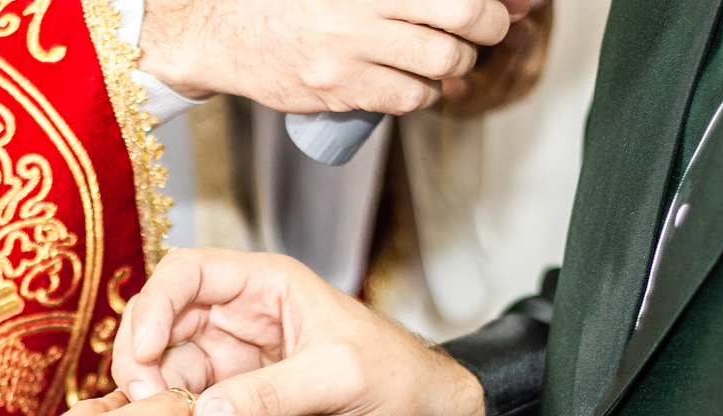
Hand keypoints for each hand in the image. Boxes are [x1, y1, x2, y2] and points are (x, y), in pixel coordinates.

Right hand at [110, 248, 485, 415]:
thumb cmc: (399, 377)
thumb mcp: (341, 375)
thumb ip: (274, 393)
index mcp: (265, 287)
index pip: (186, 273)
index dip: (155, 305)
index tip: (146, 349)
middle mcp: (240, 321)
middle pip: (161, 323)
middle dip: (142, 358)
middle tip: (141, 402)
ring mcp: (234, 366)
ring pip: (167, 371)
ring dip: (154, 398)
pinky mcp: (237, 409)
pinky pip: (190, 412)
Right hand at [138, 0, 531, 113]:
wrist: (225, 33)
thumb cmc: (289, 3)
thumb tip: (468, 2)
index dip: (489, 4)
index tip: (498, 8)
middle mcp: (361, 9)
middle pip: (459, 19)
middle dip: (485, 29)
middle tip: (483, 32)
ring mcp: (349, 51)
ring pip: (438, 65)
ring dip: (452, 66)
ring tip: (439, 61)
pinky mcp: (338, 90)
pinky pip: (405, 98)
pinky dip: (421, 95)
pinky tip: (411, 85)